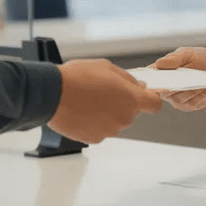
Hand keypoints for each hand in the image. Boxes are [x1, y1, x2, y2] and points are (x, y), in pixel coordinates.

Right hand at [47, 59, 162, 143]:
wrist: (52, 94)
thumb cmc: (77, 79)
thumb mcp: (106, 67)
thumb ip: (128, 79)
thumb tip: (138, 85)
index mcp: (131, 99)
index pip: (154, 105)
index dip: (149, 99)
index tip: (143, 96)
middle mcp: (124, 118)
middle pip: (131, 112)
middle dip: (121, 103)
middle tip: (103, 92)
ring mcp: (110, 130)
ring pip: (115, 121)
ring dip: (106, 113)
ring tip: (88, 101)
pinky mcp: (95, 138)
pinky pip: (100, 130)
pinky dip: (94, 123)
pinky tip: (82, 111)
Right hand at [151, 46, 205, 111]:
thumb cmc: (200, 60)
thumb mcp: (188, 54)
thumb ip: (175, 58)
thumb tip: (159, 63)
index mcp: (161, 73)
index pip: (148, 77)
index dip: (147, 78)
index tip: (154, 75)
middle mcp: (166, 88)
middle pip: (162, 91)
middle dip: (172, 85)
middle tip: (181, 79)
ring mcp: (176, 99)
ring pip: (178, 99)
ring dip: (190, 90)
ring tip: (201, 82)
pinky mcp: (188, 106)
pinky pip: (191, 102)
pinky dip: (199, 94)